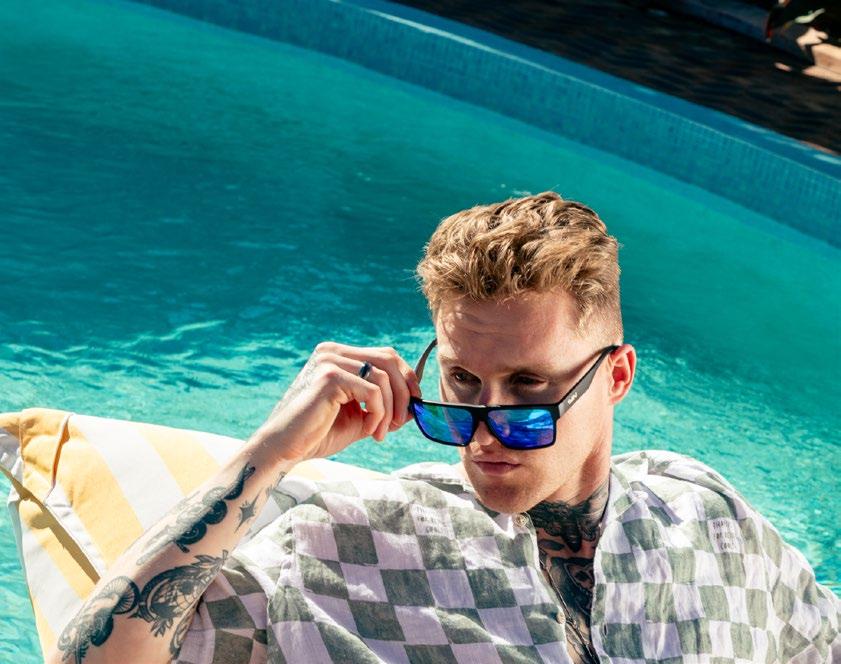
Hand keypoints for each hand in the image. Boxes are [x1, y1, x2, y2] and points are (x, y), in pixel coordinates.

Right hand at [250, 342, 421, 461]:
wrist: (284, 449)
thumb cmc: (318, 434)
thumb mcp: (359, 416)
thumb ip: (384, 405)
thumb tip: (415, 403)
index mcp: (338, 355)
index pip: (385, 355)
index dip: (406, 378)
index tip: (414, 405)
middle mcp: (333, 352)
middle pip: (388, 359)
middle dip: (404, 392)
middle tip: (403, 421)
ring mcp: (330, 361)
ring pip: (383, 378)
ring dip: (390, 410)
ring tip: (380, 433)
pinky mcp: (329, 377)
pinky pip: (372, 392)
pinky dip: (378, 414)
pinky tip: (370, 431)